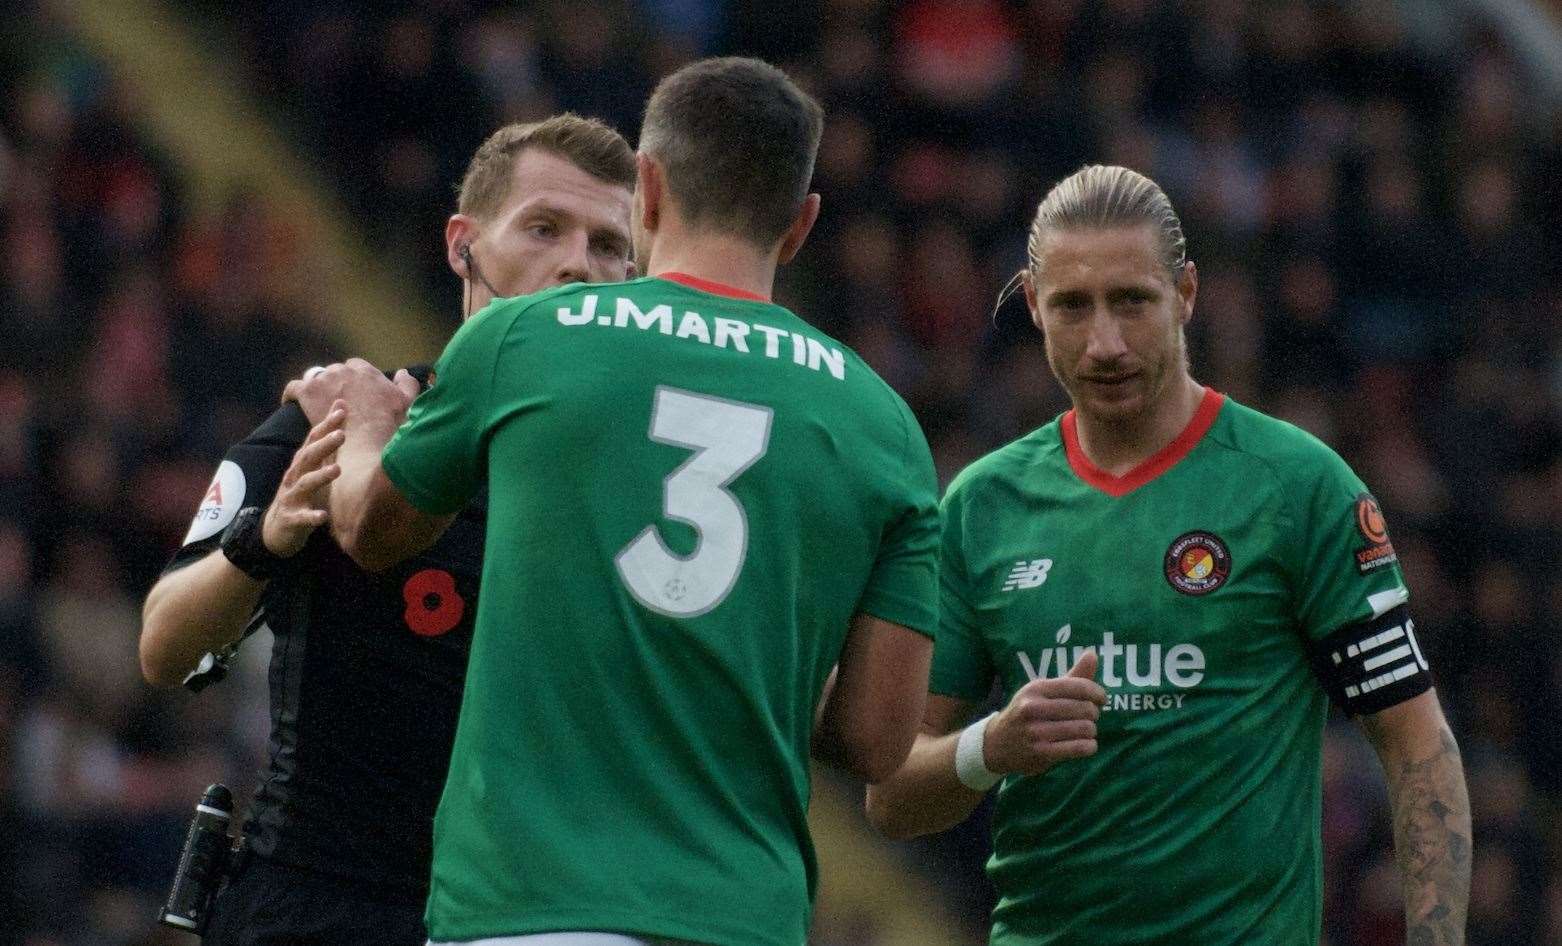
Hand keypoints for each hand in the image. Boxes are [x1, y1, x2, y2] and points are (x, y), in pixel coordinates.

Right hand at [261, 403, 345, 556]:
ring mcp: (291, 497)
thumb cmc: (301, 493)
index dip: (326, 425)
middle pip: (308, 457)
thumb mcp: (314, 467)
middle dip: (323, 445)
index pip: (313, 439)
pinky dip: (312, 517)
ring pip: (305, 484)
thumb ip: (329, 442)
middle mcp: (295, 477)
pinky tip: (323, 516)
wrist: (276, 530)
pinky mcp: (292, 520)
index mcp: (302, 464)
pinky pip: (302, 518)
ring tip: (337, 469)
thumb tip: (341, 409)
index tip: (341, 410)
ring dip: (320, 476)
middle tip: (341, 434)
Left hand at [282, 358, 419, 426]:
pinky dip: (292, 394)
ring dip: (318, 388)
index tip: (355, 393)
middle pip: (335, 372)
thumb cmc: (388, 427)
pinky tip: (292, 402)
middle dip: (336, 384)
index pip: (356, 366)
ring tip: (318, 403)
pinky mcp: (308, 393)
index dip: (355, 380)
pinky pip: (294, 388)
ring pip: (316, 378)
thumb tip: (402, 372)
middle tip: (337, 403)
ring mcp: (325, 380)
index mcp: (367, 371)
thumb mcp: (407, 402)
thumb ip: (406, 384)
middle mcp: (345, 370)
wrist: (365, 444)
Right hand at [983, 650, 1105, 775]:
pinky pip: (1078, 748)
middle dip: (1094, 713)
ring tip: (1086, 731)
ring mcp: (1036, 731)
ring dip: (1091, 731)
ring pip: (1084, 729)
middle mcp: (1033, 708)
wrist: (997, 743)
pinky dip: (1089, 747)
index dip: (1097, 693)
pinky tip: (1086, 745)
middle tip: (1090, 717)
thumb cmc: (1027, 712)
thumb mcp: (1043, 691)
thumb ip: (1072, 676)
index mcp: (1036, 688)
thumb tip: (1092, 654)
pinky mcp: (1041, 753)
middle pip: (1084, 708)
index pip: (1078, 686)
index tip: (1101, 699)